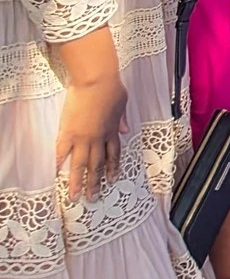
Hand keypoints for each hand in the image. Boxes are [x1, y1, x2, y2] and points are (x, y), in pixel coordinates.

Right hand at [55, 71, 127, 202]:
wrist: (96, 81)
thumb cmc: (111, 87)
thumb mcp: (123, 103)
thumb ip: (122, 119)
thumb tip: (125, 130)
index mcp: (112, 131)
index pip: (113, 154)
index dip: (112, 168)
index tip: (112, 180)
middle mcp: (98, 138)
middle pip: (97, 164)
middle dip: (95, 182)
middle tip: (93, 198)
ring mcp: (82, 137)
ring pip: (80, 164)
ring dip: (78, 181)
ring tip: (75, 196)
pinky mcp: (68, 132)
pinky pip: (62, 151)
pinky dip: (59, 163)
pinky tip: (56, 174)